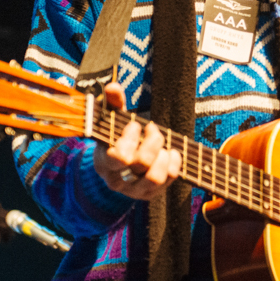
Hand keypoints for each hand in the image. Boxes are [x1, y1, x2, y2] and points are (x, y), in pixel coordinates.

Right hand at [92, 82, 180, 199]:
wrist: (116, 166)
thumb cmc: (115, 138)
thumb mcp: (112, 121)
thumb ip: (112, 103)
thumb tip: (113, 86)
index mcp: (105, 162)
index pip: (118, 157)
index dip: (131, 138)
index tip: (136, 125)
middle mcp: (118, 180)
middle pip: (141, 164)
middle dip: (153, 141)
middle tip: (153, 129)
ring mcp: (135, 190)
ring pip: (155, 178)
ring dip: (164, 156)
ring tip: (163, 144)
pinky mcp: (151, 194)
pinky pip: (168, 181)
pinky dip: (175, 163)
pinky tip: (172, 152)